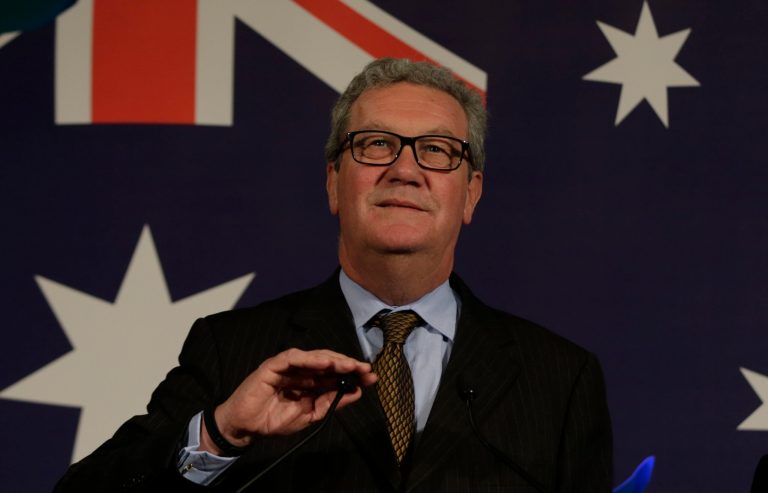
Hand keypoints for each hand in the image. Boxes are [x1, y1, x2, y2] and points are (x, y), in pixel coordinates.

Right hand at [200, 348, 375, 452]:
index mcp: (311, 382)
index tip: (371, 377)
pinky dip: (310, 358)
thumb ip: (331, 402)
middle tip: (365, 369)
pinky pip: (293, 357)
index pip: (336, 373)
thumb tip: (356, 393)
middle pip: (329, 362)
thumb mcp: (310, 414)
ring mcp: (288, 366)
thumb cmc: (275, 420)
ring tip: (350, 365)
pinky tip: (325, 363)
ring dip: (333, 359)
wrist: (247, 428)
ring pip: (314, 356)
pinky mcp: (274, 365)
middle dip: (348, 364)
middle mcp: (302, 371)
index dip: (354, 374)